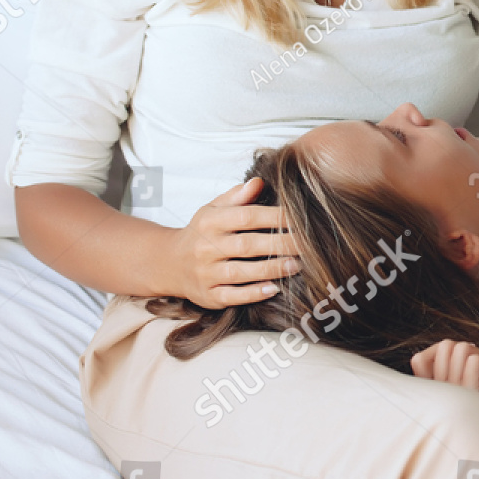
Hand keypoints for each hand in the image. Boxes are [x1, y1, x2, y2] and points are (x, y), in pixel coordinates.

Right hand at [165, 177, 299, 307]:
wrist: (169, 262)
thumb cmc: (203, 231)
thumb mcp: (213, 208)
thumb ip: (237, 195)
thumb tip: (259, 182)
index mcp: (210, 221)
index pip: (246, 216)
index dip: (275, 217)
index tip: (300, 217)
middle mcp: (205, 248)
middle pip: (247, 245)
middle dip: (280, 244)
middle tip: (309, 244)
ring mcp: (205, 273)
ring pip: (241, 273)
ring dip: (271, 269)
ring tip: (297, 265)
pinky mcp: (207, 296)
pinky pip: (231, 296)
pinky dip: (253, 293)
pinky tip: (274, 289)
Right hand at [410, 340, 478, 450]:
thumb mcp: (471, 390)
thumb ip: (454, 372)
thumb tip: (456, 346)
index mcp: (434, 398)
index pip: (418, 359)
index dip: (447, 352)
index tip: (473, 366)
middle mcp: (437, 399)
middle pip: (445, 347)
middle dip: (474, 351)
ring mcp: (451, 398)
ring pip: (461, 349)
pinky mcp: (469, 397)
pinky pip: (476, 361)